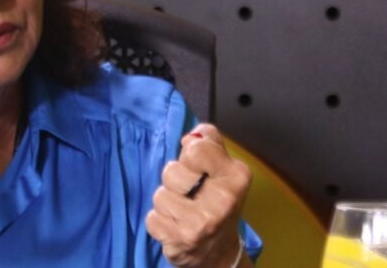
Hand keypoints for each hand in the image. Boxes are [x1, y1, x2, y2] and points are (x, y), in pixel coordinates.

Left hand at [145, 124, 251, 266]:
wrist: (219, 251)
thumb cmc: (217, 202)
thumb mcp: (223, 169)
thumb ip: (209, 144)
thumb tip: (191, 136)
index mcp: (235, 176)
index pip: (197, 148)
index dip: (189, 156)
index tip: (196, 168)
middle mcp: (223, 200)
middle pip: (171, 171)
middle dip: (174, 181)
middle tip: (189, 193)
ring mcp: (202, 223)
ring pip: (159, 195)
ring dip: (165, 203)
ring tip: (182, 212)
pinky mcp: (181, 240)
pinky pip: (151, 218)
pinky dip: (159, 221)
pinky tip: (175, 226)